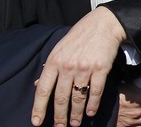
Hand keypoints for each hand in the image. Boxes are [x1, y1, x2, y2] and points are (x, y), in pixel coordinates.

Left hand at [32, 7, 126, 126]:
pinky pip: (95, 92)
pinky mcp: (100, 69)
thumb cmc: (80, 36)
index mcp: (54, 61)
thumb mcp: (59, 49)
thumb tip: (38, 85)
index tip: (36, 122)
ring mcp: (84, 68)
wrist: (104, 24)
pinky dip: (92, 104)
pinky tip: (90, 112)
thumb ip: (50, 67)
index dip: (39, 108)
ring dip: (76, 114)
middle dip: (59, 117)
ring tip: (74, 124)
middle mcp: (67, 66)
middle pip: (60, 98)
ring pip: (78, 98)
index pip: (43, 90)